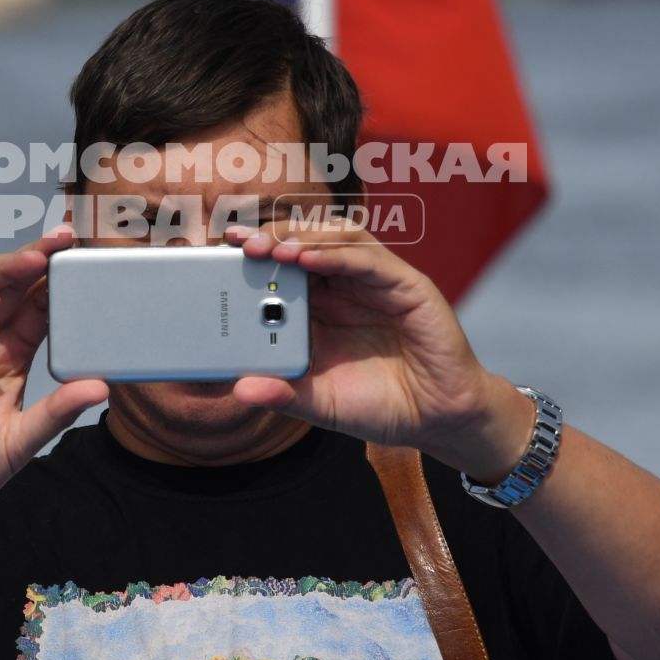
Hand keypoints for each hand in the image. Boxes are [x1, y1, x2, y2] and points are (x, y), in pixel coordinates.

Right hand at [0, 226, 108, 520]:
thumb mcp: (20, 441)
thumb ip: (56, 413)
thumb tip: (102, 386)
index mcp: (11, 355)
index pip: (40, 306)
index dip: (61, 283)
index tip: (90, 262)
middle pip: (14, 284)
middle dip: (38, 257)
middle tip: (67, 238)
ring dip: (6, 266)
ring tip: (35, 260)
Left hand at [225, 223, 531, 478]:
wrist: (438, 421)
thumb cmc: (379, 405)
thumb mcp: (320, 403)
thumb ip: (284, 393)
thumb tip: (240, 388)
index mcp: (322, 307)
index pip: (284, 266)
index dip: (255, 253)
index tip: (221, 250)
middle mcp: (347, 287)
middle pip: (307, 243)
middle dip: (272, 239)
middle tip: (239, 243)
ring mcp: (378, 283)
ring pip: (338, 241)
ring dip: (302, 239)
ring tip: (271, 248)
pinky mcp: (408, 288)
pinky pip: (370, 262)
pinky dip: (338, 256)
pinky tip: (310, 260)